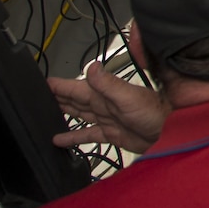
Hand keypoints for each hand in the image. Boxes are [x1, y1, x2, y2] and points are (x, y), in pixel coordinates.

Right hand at [50, 57, 167, 153]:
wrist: (169, 131)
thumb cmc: (154, 111)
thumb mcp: (128, 96)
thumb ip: (108, 84)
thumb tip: (91, 68)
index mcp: (104, 94)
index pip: (76, 87)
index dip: (59, 85)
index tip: (43, 82)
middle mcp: (104, 104)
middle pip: (75, 99)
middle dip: (57, 96)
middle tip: (38, 96)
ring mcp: (107, 118)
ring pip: (79, 114)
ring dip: (63, 113)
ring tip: (45, 113)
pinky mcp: (111, 133)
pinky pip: (88, 134)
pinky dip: (73, 136)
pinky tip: (60, 139)